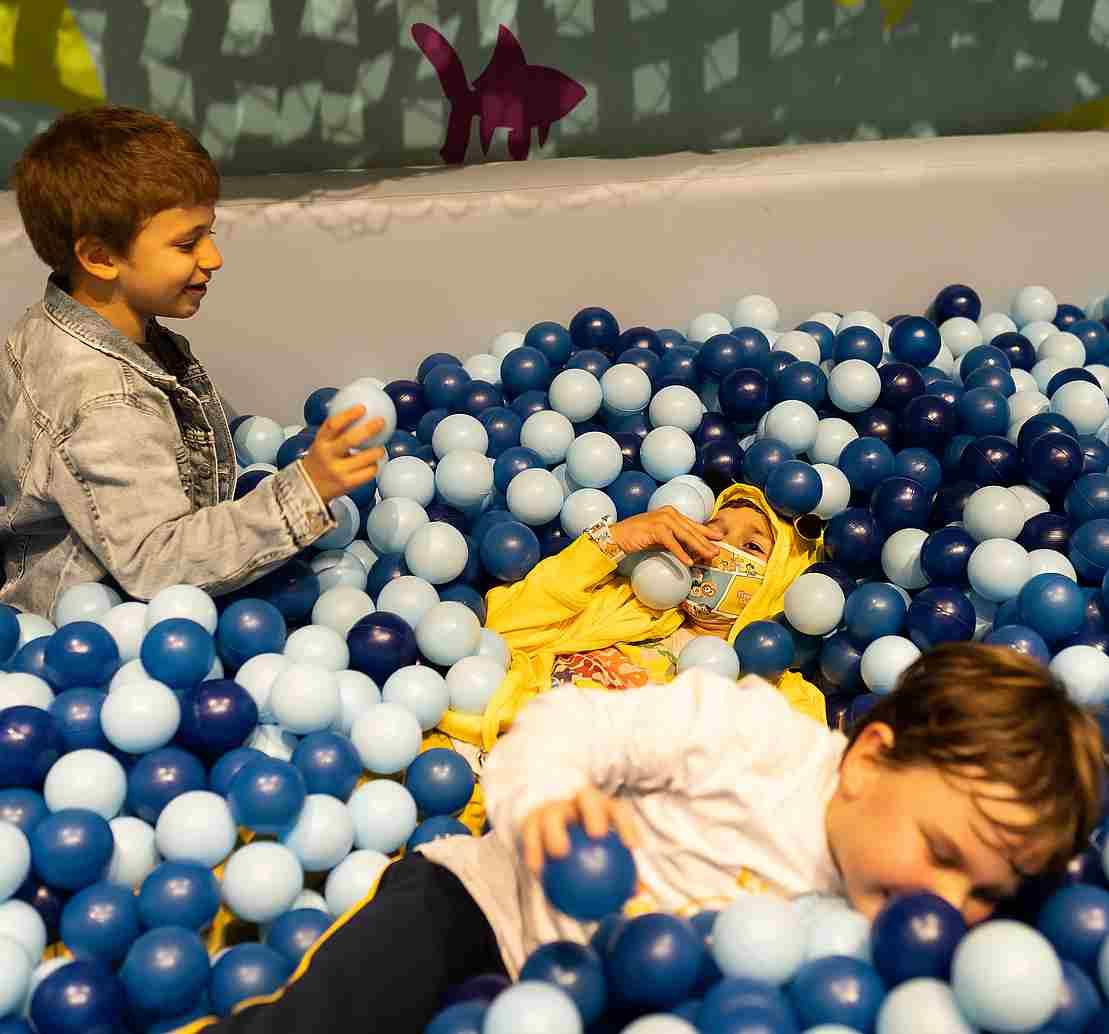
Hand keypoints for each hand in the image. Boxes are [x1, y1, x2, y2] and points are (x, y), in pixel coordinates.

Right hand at [299, 405, 385, 503]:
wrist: (308, 488)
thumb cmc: (319, 462)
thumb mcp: (321, 444)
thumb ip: (336, 432)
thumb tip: (359, 413)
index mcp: (320, 443)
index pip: (332, 425)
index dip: (348, 415)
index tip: (361, 408)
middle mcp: (327, 456)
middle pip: (350, 440)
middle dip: (368, 429)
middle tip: (381, 421)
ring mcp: (337, 471)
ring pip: (364, 458)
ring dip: (377, 451)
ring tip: (381, 449)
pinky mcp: (347, 484)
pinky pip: (367, 473)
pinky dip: (374, 467)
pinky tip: (374, 464)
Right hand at [521, 785, 639, 874]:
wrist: (548, 836)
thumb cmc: (585, 853)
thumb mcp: (603, 860)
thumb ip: (620, 878)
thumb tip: (638, 899)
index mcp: (600, 808)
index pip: (616, 810)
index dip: (626, 824)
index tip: (632, 846)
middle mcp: (576, 802)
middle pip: (586, 797)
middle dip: (593, 813)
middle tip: (597, 835)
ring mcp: (553, 807)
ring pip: (553, 813)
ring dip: (556, 830)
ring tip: (560, 852)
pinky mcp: (531, 818)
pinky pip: (530, 832)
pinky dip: (533, 849)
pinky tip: (537, 871)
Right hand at [609, 506, 723, 565]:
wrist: (618, 536)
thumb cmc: (639, 537)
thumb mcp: (661, 537)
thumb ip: (675, 539)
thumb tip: (691, 550)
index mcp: (671, 513)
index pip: (692, 524)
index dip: (706, 532)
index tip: (719, 538)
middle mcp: (669, 513)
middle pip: (691, 530)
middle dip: (706, 542)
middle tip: (717, 551)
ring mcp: (662, 519)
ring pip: (685, 535)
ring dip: (698, 547)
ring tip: (708, 556)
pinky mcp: (655, 528)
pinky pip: (672, 543)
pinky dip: (681, 553)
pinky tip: (688, 562)